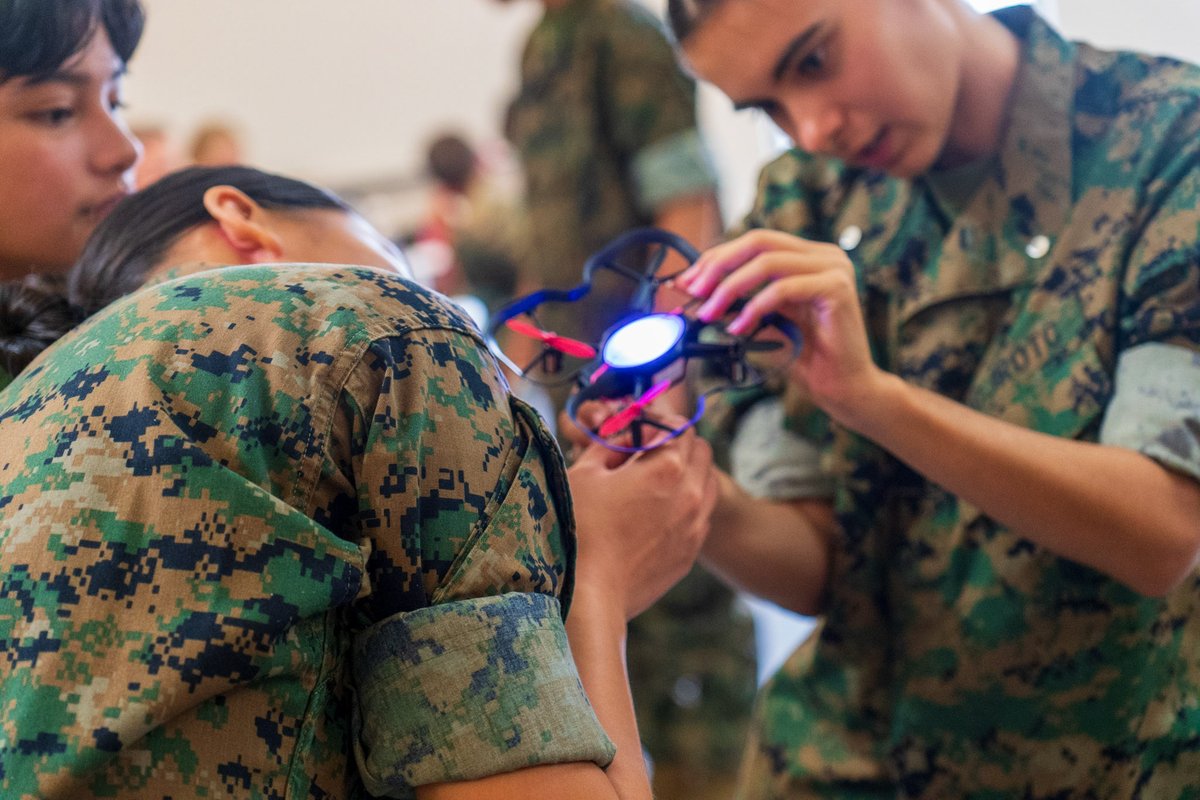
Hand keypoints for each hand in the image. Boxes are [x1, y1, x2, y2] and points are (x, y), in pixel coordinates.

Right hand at [567, 424, 716, 619]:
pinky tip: (659, 513)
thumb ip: (610, 444)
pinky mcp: (691, 552)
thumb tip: (625, 435)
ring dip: (689, 472)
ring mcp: (695, 525)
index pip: (678, 425)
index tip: (639, 429)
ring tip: (657, 482)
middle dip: (677, 443)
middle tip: (647, 452)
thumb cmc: (579, 530)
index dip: (657, 421)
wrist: (590, 595)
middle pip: (701, 449)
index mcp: (666, 466)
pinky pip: (701, 515)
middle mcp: (690, 493)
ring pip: (708, 481)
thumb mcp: (585, 474)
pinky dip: (688, 504)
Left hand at [675, 229, 885, 424]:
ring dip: (730, 287)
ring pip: (767, 262)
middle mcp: (824, 255)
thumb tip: (692, 287)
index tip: (686, 281)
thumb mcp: (763, 319)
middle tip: (692, 291)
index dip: (716, 257)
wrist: (845, 387)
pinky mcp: (837, 288)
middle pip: (758, 242)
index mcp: (808, 257)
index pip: (754, 242)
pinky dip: (754, 307)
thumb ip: (738, 299)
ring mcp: (834, 268)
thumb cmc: (807, 356)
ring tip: (709, 313)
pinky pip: (783, 288)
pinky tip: (737, 327)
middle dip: (718, 265)